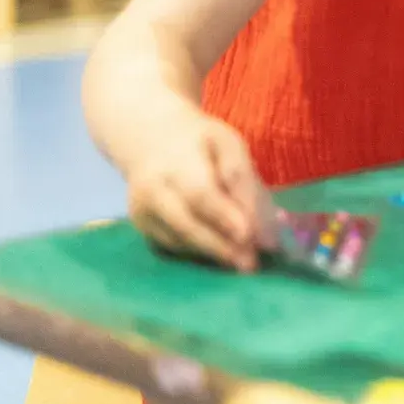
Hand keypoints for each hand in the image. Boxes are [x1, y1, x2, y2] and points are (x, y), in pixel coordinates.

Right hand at [126, 109, 274, 271]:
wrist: (148, 139)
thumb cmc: (199, 142)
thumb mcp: (227, 144)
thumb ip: (242, 179)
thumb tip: (261, 226)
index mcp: (175, 162)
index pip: (200, 194)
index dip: (224, 216)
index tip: (249, 236)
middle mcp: (152, 190)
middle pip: (185, 224)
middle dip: (220, 245)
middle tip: (250, 264)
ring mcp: (142, 211)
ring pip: (178, 239)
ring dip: (212, 253)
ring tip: (243, 264)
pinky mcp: (142, 227)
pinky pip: (171, 245)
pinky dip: (197, 252)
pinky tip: (221, 255)